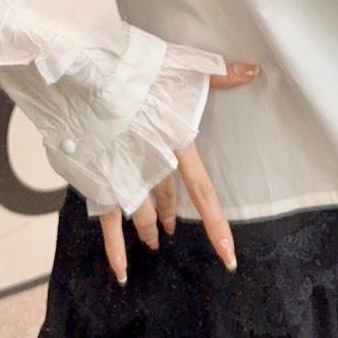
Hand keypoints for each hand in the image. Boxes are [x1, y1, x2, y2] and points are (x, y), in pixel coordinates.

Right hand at [98, 59, 260, 283]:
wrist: (85, 76)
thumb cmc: (133, 70)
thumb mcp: (180, 67)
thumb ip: (217, 75)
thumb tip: (252, 70)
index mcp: (175, 144)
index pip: (203, 193)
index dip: (217, 226)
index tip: (228, 256)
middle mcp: (152, 168)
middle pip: (167, 199)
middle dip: (170, 216)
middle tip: (171, 230)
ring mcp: (123, 178)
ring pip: (140, 212)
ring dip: (148, 229)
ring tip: (153, 240)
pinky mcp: (98, 180)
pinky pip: (108, 222)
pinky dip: (115, 249)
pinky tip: (122, 270)